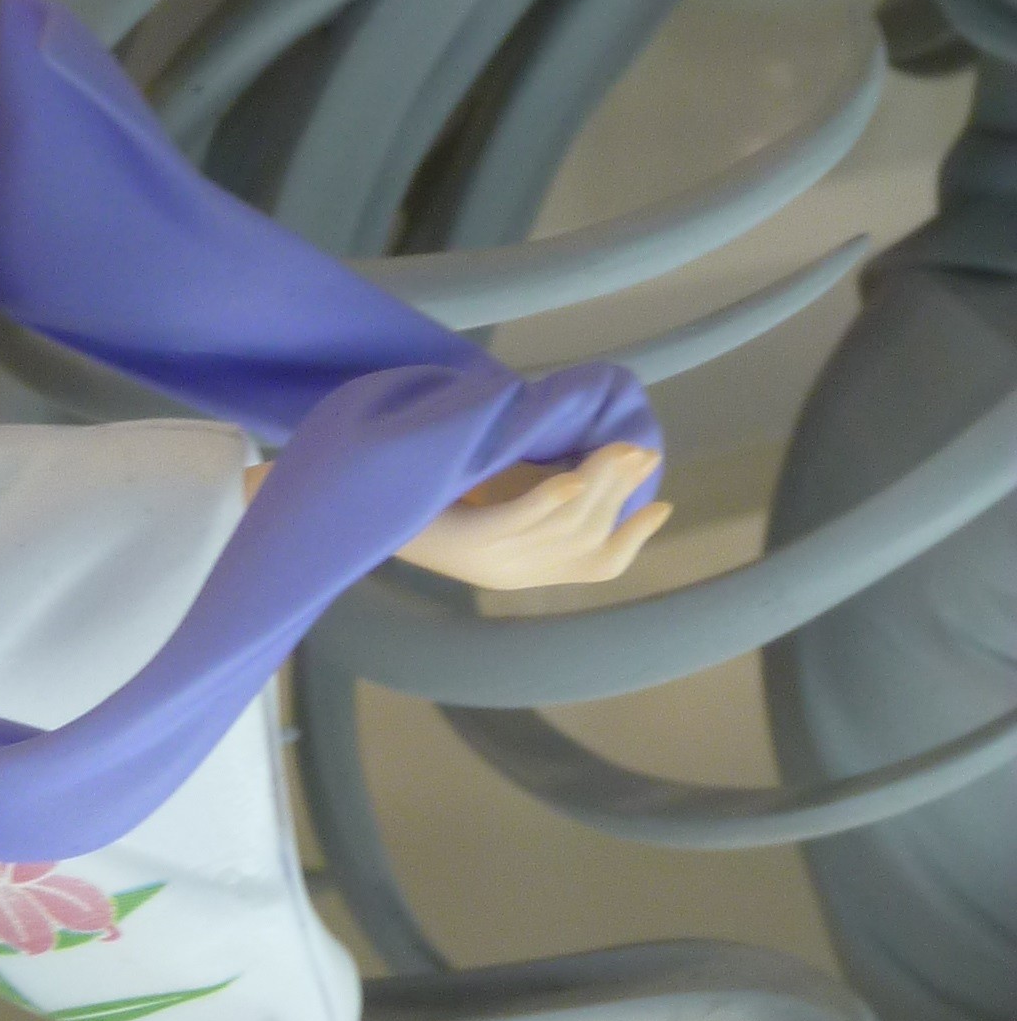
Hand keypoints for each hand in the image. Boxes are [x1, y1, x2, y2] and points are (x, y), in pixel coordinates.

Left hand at [397, 440, 671, 592]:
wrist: (358, 514)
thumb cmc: (426, 498)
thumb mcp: (488, 497)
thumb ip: (530, 488)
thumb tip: (582, 459)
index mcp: (522, 568)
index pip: (597, 566)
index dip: (634, 539)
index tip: (661, 504)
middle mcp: (510, 572)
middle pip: (587, 538)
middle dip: (622, 493)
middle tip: (642, 452)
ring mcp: (487, 561)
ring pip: (562, 528)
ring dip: (599, 485)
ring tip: (620, 449)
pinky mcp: (462, 543)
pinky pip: (514, 524)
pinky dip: (545, 501)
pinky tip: (568, 478)